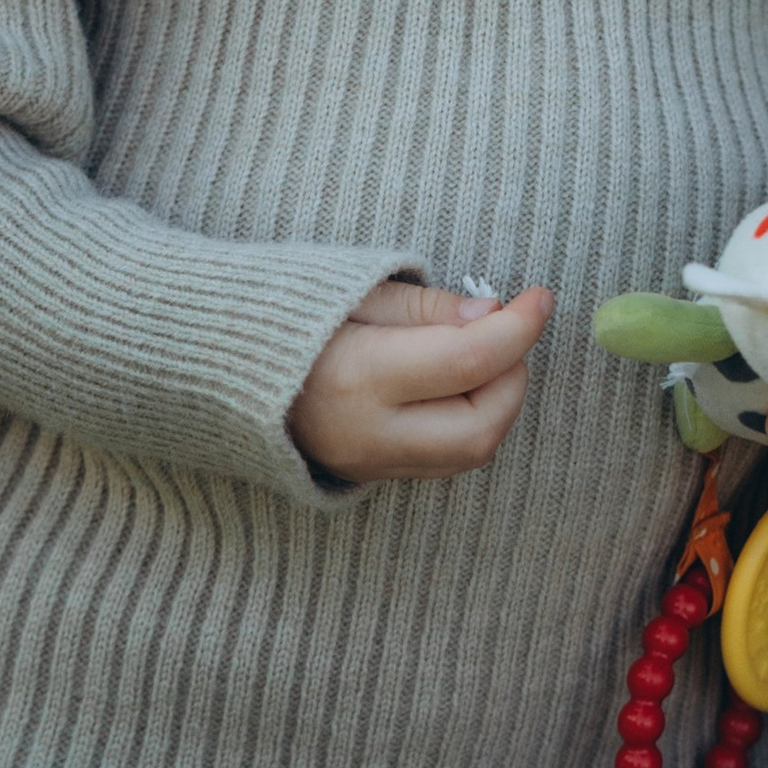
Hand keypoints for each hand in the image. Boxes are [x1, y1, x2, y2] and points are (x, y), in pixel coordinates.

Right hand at [288, 279, 552, 483]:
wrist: (227, 372)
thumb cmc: (295, 316)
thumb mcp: (361, 291)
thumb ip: (431, 308)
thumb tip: (495, 316)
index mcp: (359, 376)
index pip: (468, 362)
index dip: (518, 328)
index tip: (540, 297)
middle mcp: (368, 434)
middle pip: (481, 427)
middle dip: (513, 375)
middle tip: (508, 331)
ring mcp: (370, 464)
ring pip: (471, 451)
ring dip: (498, 400)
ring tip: (482, 352)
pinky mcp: (374, 477)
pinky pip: (447, 460)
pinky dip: (472, 420)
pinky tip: (460, 382)